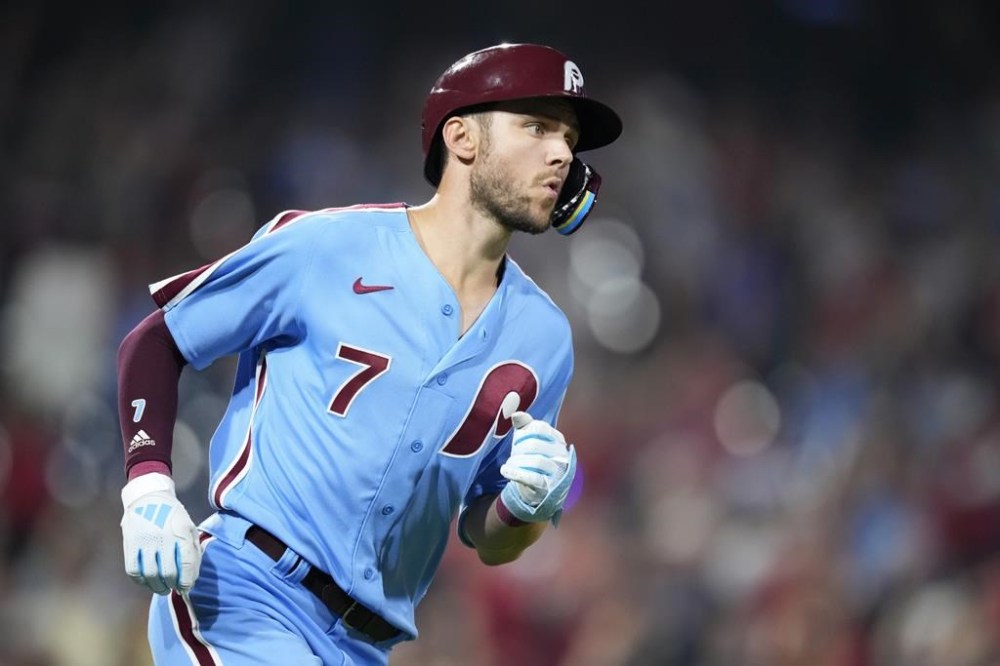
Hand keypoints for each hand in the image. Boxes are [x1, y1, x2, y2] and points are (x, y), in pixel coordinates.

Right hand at [120, 472, 201, 594]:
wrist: (148, 497)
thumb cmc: (173, 516)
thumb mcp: (189, 527)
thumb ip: (193, 551)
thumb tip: (191, 578)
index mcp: (182, 530)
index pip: (187, 562)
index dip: (188, 580)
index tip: (187, 587)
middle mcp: (163, 535)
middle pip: (169, 572)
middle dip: (173, 585)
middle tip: (175, 588)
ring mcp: (145, 540)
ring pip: (150, 574)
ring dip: (157, 587)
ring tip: (163, 589)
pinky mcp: (130, 543)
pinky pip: (133, 570)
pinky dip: (141, 581)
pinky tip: (147, 582)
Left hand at [499, 412, 576, 523]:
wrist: (539, 492)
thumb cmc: (533, 461)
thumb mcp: (529, 442)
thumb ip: (525, 426)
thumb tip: (516, 414)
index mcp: (558, 441)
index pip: (540, 428)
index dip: (524, 432)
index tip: (518, 439)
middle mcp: (561, 456)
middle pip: (535, 445)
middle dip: (518, 448)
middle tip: (513, 452)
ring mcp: (557, 473)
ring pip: (536, 461)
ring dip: (517, 461)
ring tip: (510, 463)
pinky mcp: (547, 488)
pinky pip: (532, 478)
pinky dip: (516, 473)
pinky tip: (505, 470)